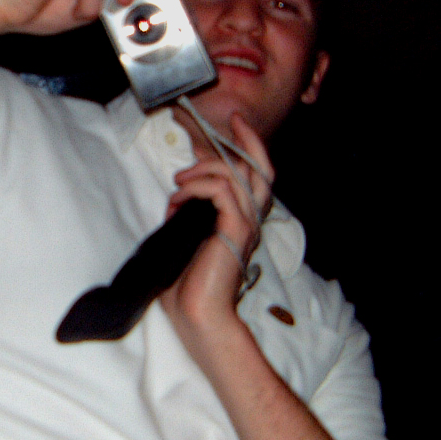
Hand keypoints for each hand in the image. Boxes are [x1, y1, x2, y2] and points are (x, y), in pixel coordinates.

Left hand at [161, 113, 273, 338]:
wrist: (198, 317)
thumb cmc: (187, 288)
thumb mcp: (186, 241)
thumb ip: (188, 216)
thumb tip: (178, 198)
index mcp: (241, 223)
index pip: (255, 178)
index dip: (249, 149)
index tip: (233, 126)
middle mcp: (250, 221)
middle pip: (261, 169)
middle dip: (246, 140)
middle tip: (230, 122)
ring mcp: (246, 226)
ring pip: (235, 176)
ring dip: (202, 171)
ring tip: (179, 183)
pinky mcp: (236, 231)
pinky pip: (222, 191)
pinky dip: (196, 189)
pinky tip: (178, 201)